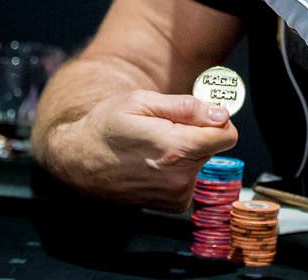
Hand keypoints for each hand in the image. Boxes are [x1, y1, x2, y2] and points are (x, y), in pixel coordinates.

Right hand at [42, 90, 237, 210]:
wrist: (79, 160)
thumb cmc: (107, 125)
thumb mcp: (142, 101)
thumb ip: (187, 108)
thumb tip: (222, 114)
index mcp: (175, 148)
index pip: (227, 135)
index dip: (215, 119)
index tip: (196, 114)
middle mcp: (179, 177)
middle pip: (214, 148)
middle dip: (197, 133)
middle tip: (165, 126)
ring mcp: (175, 195)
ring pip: (202, 162)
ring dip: (186, 151)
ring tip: (154, 144)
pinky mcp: (172, 205)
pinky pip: (191, 179)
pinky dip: (179, 169)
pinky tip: (153, 162)